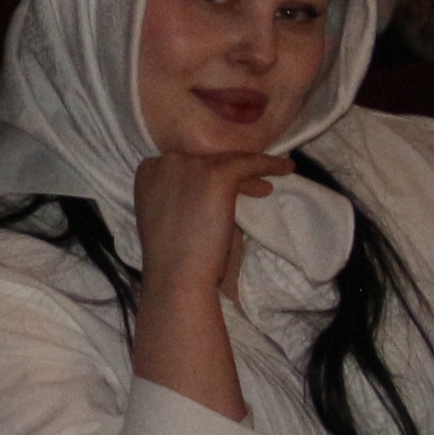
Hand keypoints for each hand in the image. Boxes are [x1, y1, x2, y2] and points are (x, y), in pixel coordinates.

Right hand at [129, 151, 289, 300]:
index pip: (186, 164)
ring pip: (229, 161)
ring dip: (251, 171)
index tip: (224, 187)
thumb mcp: (170, 215)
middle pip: (207, 160)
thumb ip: (183, 196)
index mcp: (148, 171)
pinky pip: (249, 163)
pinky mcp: (217, 174)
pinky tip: (285, 168)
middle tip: (252, 185)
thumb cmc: (173, 257)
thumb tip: (215, 191)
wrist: (177, 275)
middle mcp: (167, 161)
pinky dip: (269, 165)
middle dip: (229, 173)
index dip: (206, 174)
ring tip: (268, 182)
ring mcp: (191, 165)